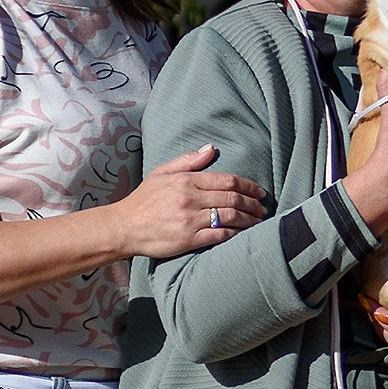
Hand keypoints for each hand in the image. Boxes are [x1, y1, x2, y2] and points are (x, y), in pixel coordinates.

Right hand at [115, 144, 266, 258]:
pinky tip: (244, 234)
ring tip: (258, 222)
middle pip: (232, 199)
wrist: (123, 227)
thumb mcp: (162, 173)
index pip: (226, 181)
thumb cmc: (143, 200)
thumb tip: (211, 148)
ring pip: (229, 217)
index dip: (248, 186)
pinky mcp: (188, 239)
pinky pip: (219, 236)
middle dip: (253, 203)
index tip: (260, 192)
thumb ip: (188, 161)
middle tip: (263, 208)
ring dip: (249, 219)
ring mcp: (189, 220)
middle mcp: (190, 199)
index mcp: (186, 181)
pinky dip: (235, 235)